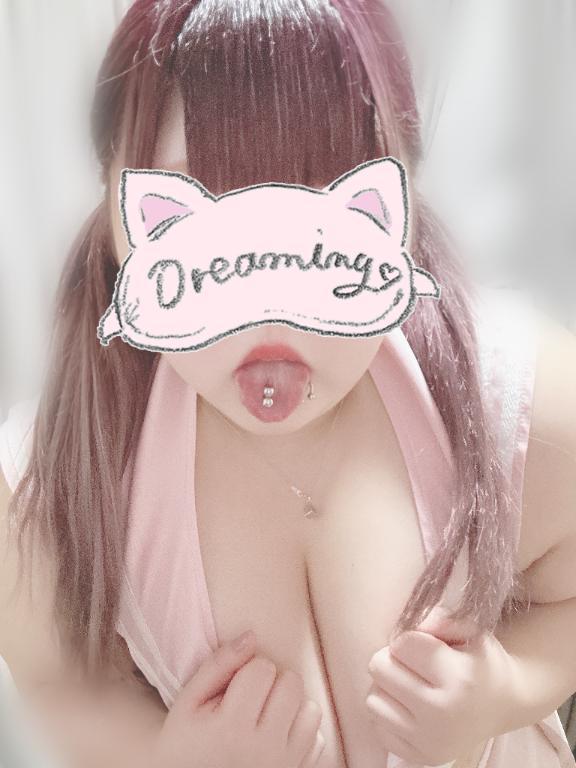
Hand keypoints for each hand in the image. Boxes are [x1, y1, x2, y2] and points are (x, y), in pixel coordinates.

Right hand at [151, 630, 324, 767]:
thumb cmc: (183, 746)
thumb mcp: (187, 704)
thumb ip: (217, 666)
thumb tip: (251, 636)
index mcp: (231, 727)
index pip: (263, 668)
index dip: (248, 669)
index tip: (235, 687)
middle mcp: (263, 748)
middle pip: (291, 683)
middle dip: (272, 682)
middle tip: (250, 699)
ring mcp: (283, 764)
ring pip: (311, 708)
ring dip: (290, 705)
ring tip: (266, 715)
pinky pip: (317, 738)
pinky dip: (300, 730)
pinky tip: (277, 734)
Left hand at [366, 605, 519, 765]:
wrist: (503, 704)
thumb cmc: (480, 660)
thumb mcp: (470, 629)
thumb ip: (440, 617)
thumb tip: (415, 623)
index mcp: (459, 677)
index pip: (402, 644)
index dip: (410, 639)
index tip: (428, 647)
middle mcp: (442, 713)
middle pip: (379, 667)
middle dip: (393, 659)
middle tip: (415, 665)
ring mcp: (429, 741)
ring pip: (372, 698)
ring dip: (387, 687)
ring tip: (411, 685)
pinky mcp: (419, 758)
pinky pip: (376, 726)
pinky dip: (389, 713)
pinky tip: (409, 707)